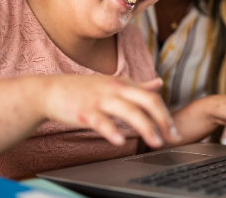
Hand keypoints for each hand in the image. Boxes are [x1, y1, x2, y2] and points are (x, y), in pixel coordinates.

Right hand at [37, 75, 181, 148]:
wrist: (51, 91)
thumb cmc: (84, 89)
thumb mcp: (113, 82)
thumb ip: (138, 85)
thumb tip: (159, 83)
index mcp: (124, 83)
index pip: (152, 97)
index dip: (165, 114)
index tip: (173, 132)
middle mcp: (115, 89)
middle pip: (147, 101)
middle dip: (162, 120)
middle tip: (171, 137)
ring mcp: (100, 99)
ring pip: (129, 111)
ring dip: (145, 127)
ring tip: (156, 142)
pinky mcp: (85, 111)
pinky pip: (101, 121)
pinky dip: (112, 130)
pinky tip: (120, 140)